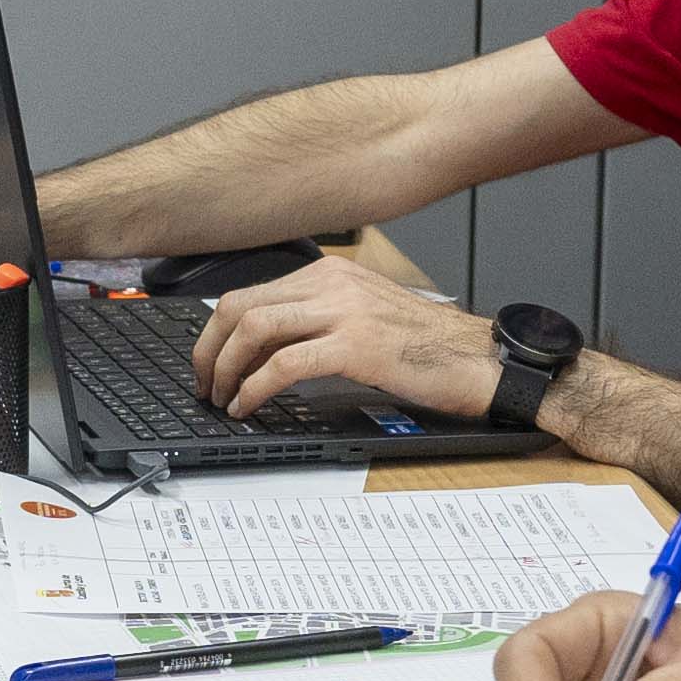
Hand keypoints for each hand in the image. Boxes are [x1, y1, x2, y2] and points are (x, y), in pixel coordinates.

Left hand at [192, 252, 505, 418]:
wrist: (476, 359)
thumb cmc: (424, 347)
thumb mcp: (362, 317)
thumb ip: (317, 319)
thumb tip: (262, 349)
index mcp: (330, 274)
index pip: (249, 294)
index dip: (215, 333)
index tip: (207, 363)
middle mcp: (332, 283)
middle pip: (240, 307)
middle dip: (208, 350)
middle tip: (204, 385)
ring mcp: (344, 311)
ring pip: (254, 329)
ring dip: (225, 369)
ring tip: (222, 399)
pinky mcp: (356, 345)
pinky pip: (284, 363)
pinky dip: (254, 387)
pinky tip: (248, 406)